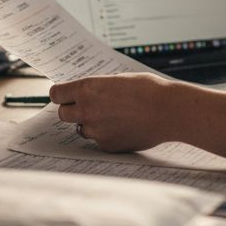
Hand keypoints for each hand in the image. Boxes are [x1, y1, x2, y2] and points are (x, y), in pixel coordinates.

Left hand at [49, 73, 186, 152]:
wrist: (169, 111)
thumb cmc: (149, 90)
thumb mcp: (119, 79)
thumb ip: (99, 87)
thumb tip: (88, 92)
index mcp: (87, 89)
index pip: (56, 94)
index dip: (61, 95)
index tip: (65, 96)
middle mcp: (86, 110)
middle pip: (63, 114)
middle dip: (72, 110)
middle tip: (87, 107)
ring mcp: (96, 130)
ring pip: (81, 129)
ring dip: (90, 124)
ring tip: (113, 117)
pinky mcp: (107, 145)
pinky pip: (99, 140)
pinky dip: (107, 135)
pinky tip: (124, 127)